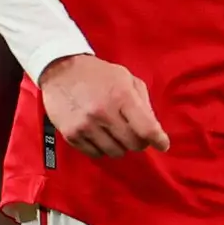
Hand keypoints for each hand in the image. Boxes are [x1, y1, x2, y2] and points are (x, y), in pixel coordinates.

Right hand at [38, 54, 170, 157]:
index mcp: (122, 96)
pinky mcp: (72, 134)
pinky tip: (99, 135)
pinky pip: (95, 154)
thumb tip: (154, 129)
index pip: (147, 129)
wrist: (60, 70)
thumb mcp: (126, 78)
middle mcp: (104, 113)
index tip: (162, 144)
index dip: (159, 140)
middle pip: (133, 144)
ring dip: (120, 145)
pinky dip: (102, 148)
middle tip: (134, 133)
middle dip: (139, 141)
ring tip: (114, 131)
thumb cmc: (98, 74)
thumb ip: (143, 102)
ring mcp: (86, 125)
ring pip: (116, 152)